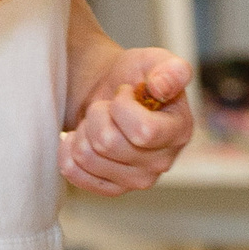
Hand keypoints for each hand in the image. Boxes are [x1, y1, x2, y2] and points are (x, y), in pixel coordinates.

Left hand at [60, 48, 193, 193]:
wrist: (109, 94)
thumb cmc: (134, 76)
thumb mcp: (154, 60)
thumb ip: (170, 68)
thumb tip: (163, 87)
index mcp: (180, 131)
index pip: (143, 131)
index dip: (123, 106)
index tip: (124, 92)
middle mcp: (163, 162)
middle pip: (109, 143)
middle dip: (98, 113)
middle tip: (106, 106)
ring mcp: (138, 180)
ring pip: (87, 156)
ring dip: (84, 129)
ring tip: (96, 120)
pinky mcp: (113, 189)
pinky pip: (73, 172)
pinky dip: (68, 149)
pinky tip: (81, 137)